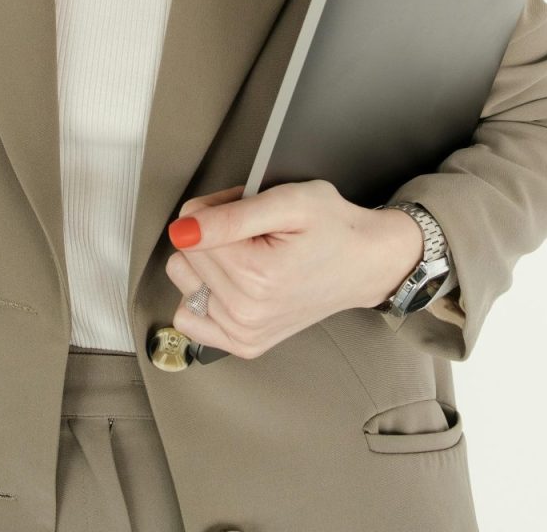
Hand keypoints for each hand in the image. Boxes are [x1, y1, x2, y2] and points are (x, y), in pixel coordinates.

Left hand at [164, 180, 423, 359]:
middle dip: (213, 235)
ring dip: (210, 263)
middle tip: (255, 232)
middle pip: (186, 257)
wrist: (364, 262)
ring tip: (249, 254)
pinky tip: (233, 283)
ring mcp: (244, 334)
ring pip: (185, 281)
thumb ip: (230, 216)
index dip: (217, 210)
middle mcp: (246, 315)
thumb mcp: (288, 201)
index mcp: (256, 277)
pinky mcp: (244, 344)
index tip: (248, 211)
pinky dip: (204, 295)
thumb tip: (182, 230)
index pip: (191, 231)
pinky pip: (191, 316)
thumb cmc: (332, 228)